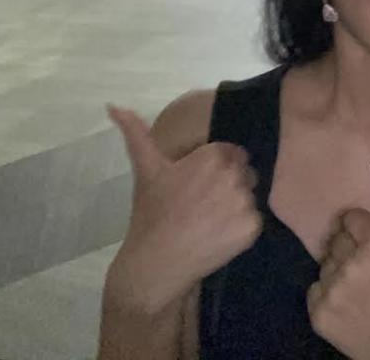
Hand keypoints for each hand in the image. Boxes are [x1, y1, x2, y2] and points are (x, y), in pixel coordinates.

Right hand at [106, 106, 261, 313]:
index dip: (217, 169)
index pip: (232, 153)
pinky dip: (242, 228)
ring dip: (236, 205)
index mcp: (212, 155)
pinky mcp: (251, 227)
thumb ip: (135, 133)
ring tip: (209, 220)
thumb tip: (113, 104)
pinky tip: (219, 235)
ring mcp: (244, 202)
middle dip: (229, 184)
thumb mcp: (146, 170)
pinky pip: (256, 219)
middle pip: (245, 172)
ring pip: (251, 195)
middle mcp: (233, 174)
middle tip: (203, 204)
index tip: (199, 185)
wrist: (155, 264)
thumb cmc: (150, 214)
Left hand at [308, 181, 369, 359]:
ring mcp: (331, 290)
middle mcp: (349, 264)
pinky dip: (327, 294)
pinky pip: (314, 289)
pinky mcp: (318, 313)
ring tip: (359, 284)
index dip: (362, 227)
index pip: (351, 219)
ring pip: (325, 264)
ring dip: (338, 269)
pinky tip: (347, 302)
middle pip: (337, 240)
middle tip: (368, 264)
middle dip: (350, 247)